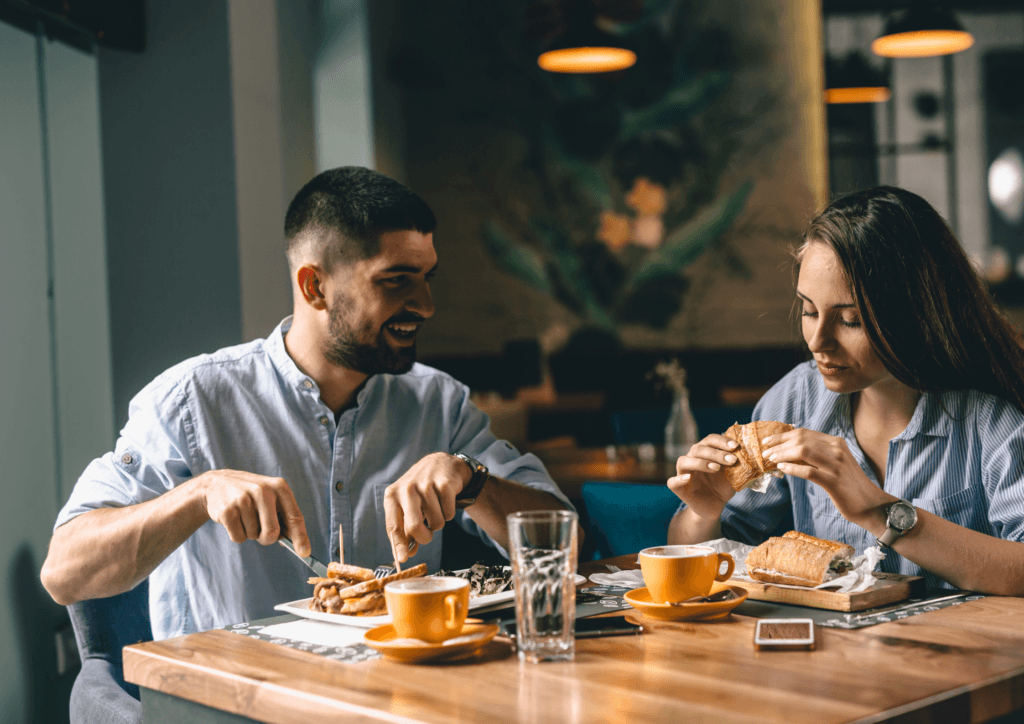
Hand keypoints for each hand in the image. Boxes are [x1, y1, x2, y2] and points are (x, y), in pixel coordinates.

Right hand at [197, 470, 309, 555]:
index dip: (300, 537)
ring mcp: (243, 500)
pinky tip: (234, 519)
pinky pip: (238, 537)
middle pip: (272, 532)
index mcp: (279, 487)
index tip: (305, 553)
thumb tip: (298, 544)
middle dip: (267, 538)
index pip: (294, 516)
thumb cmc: (251, 495)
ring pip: (254, 536)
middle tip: (260, 532)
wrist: (217, 484)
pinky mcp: (227, 510)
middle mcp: (263, 490)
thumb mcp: (271, 497)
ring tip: (244, 516)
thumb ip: (285, 517)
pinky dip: (237, 535)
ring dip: (250, 533)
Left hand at [384, 452, 469, 561]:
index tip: (402, 559)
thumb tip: (405, 555)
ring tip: (436, 509)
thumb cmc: (420, 490)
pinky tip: (445, 500)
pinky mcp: (444, 484)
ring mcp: (426, 485)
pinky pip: (449, 513)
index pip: (393, 525)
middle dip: (424, 537)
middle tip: (428, 535)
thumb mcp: (407, 506)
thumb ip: (405, 530)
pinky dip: (449, 513)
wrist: (441, 464)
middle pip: (414, 526)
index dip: (398, 545)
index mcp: (392, 496)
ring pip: (436, 522)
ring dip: (439, 522)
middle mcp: (407, 489)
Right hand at [667, 434, 740, 519]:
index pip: (710, 440)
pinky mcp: (678, 487)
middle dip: (716, 453)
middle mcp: (692, 459)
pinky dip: (679, 479)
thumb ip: (738, 465)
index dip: (721, 441)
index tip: (736, 446)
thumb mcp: (733, 475)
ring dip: (700, 462)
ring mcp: (683, 473)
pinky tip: (688, 478)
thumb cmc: (723, 487)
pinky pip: (672, 481)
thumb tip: (752, 455)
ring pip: (684, 461)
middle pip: (698, 449)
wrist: (714, 507)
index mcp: (705, 453)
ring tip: (716, 468)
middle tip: (732, 460)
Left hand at [760, 428, 892, 524]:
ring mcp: (836, 465)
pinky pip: (808, 471)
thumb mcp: (833, 464)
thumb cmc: (849, 485)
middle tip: (765, 452)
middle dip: (779, 444)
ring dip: (782, 454)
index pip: (804, 433)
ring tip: (771, 460)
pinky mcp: (834, 481)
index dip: (783, 435)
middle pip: (801, 440)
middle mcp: (837, 450)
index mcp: (836, 443)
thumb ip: (815, 455)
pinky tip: (782, 469)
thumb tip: (788, 452)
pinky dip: (792, 469)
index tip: (769, 441)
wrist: (871, 504)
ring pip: (802, 451)